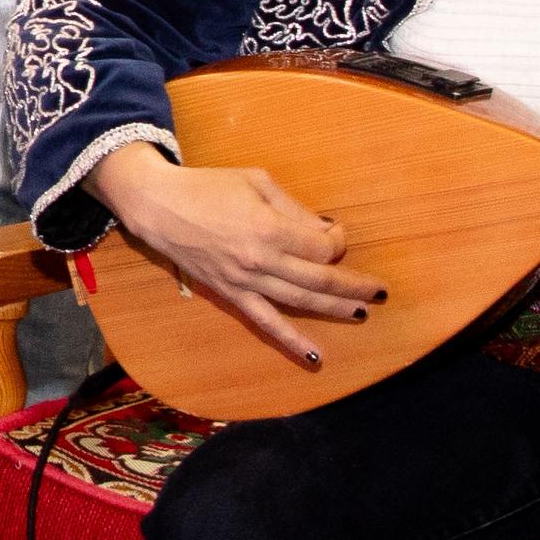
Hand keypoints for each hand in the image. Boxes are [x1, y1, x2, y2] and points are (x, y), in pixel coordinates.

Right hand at [96, 150, 380, 371]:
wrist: (160, 207)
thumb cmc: (209, 186)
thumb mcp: (257, 182)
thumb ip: (294, 209)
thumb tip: (324, 231)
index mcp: (269, 227)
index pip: (321, 246)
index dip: (338, 243)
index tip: (338, 235)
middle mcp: (261, 260)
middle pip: (320, 279)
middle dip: (355, 285)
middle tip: (380, 291)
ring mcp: (246, 281)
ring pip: (301, 302)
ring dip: (337, 310)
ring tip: (363, 312)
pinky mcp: (232, 295)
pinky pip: (266, 323)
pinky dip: (292, 342)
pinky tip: (315, 357)